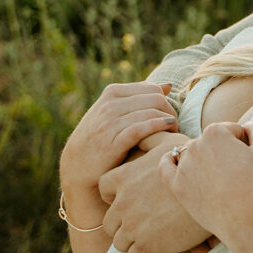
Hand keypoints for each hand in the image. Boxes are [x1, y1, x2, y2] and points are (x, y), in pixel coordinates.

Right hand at [60, 82, 177, 192]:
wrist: (77, 166)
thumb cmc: (102, 137)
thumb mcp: (116, 111)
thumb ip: (140, 97)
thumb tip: (168, 86)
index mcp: (112, 92)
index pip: (153, 89)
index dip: (167, 103)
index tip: (170, 117)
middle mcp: (110, 104)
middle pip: (156, 100)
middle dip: (170, 113)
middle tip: (174, 128)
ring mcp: (109, 122)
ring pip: (151, 112)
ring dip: (168, 123)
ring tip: (173, 134)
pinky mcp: (111, 142)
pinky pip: (142, 128)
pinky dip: (158, 127)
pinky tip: (168, 131)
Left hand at [99, 140, 210, 252]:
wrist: (217, 193)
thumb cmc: (195, 165)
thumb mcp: (171, 143)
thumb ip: (150, 138)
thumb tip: (141, 135)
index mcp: (125, 177)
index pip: (104, 189)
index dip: (115, 194)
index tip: (131, 197)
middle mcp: (123, 202)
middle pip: (109, 221)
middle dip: (123, 222)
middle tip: (143, 220)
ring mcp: (133, 226)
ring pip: (119, 241)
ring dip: (132, 239)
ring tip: (152, 235)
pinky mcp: (147, 246)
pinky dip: (144, 252)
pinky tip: (159, 244)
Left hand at [159, 121, 252, 250]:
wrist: (245, 220)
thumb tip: (246, 126)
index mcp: (215, 132)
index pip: (232, 130)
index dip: (245, 143)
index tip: (250, 159)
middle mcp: (195, 145)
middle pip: (212, 141)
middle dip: (225, 150)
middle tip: (238, 171)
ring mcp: (183, 166)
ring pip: (194, 153)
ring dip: (206, 159)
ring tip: (220, 177)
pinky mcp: (177, 186)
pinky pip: (166, 166)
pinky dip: (171, 161)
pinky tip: (179, 163)